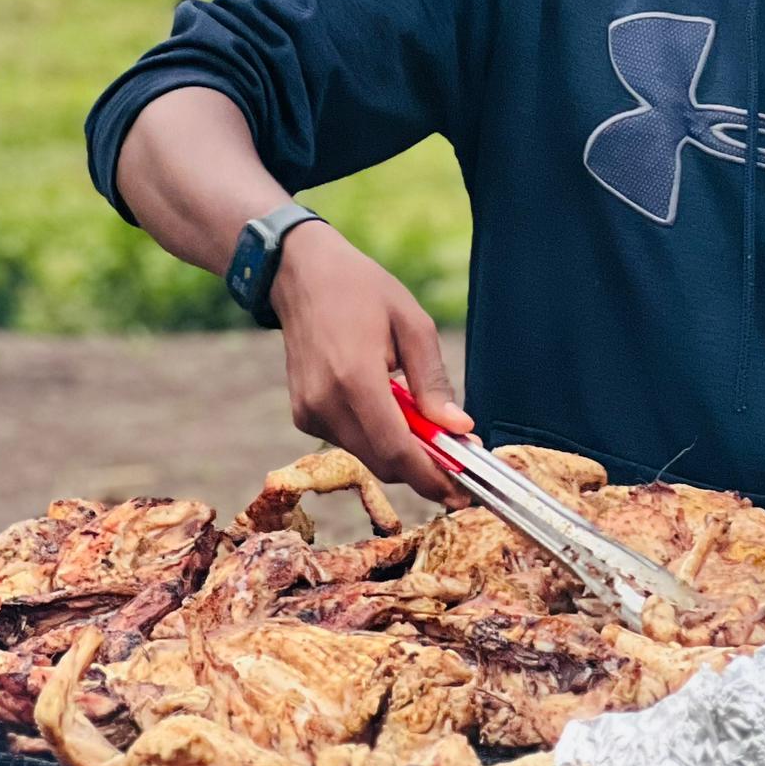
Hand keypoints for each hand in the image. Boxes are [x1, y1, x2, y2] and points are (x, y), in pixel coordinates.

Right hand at [270, 220, 474, 505]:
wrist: (302, 274)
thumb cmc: (362, 290)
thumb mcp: (412, 323)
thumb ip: (433, 381)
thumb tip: (457, 429)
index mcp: (354, 380)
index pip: (396, 451)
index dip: (432, 477)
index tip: (462, 490)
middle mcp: (325, 405)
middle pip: (382, 462)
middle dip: (423, 470)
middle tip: (459, 465)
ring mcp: (308, 413)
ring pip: (366, 455)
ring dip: (401, 452)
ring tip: (431, 431)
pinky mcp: (303, 415)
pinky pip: (349, 440)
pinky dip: (376, 436)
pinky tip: (393, 411)